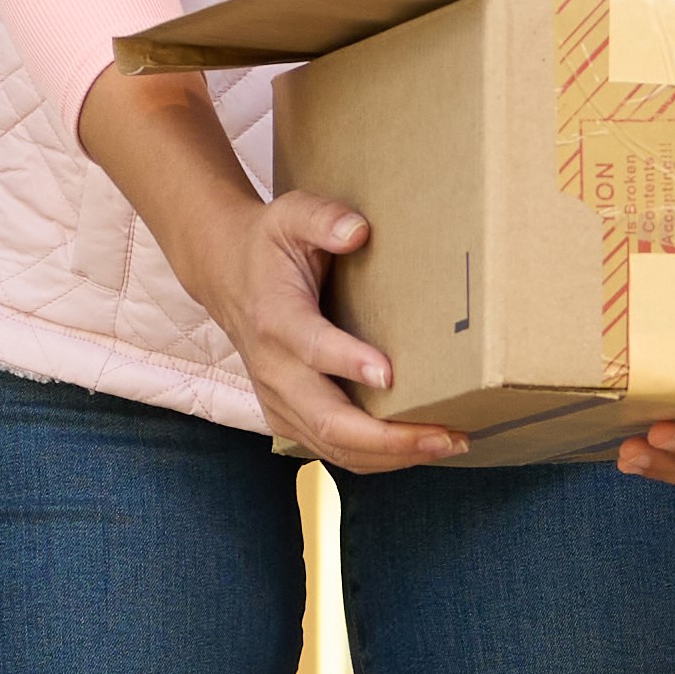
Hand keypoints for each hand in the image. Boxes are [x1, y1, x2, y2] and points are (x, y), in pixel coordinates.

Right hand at [72, 64, 466, 474]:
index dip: (347, 363)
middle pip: (328, 419)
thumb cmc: (269, 245)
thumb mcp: (290, 215)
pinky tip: (418, 449)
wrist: (227, 275)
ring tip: (447, 443)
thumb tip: (357, 231)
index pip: (311, 348)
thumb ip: (323, 218)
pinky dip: (376, 459)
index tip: (390, 374)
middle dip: (389, 435)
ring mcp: (278, 400)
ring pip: (334, 445)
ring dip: (393, 454)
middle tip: (446, 434)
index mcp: (276, 319)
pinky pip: (332, 450)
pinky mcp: (287, 417)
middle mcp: (274, 369)